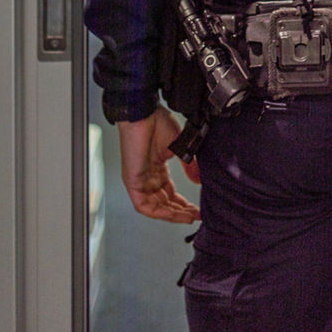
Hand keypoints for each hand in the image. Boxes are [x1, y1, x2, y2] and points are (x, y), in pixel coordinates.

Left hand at [117, 105, 201, 222]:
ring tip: (188, 217)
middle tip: (196, 215)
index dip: (184, 203)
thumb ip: (190, 165)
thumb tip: (199, 179)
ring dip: (172, 214)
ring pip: (155, 207)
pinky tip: (172, 214)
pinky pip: (144, 205)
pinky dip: (159, 212)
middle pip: (164, 202)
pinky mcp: (132, 182)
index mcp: (157, 168)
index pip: (170, 193)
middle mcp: (148, 177)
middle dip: (181, 211)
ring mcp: (139, 180)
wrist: (144, 114)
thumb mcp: (180, 146)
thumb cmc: (156, 122)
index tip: (198, 208)